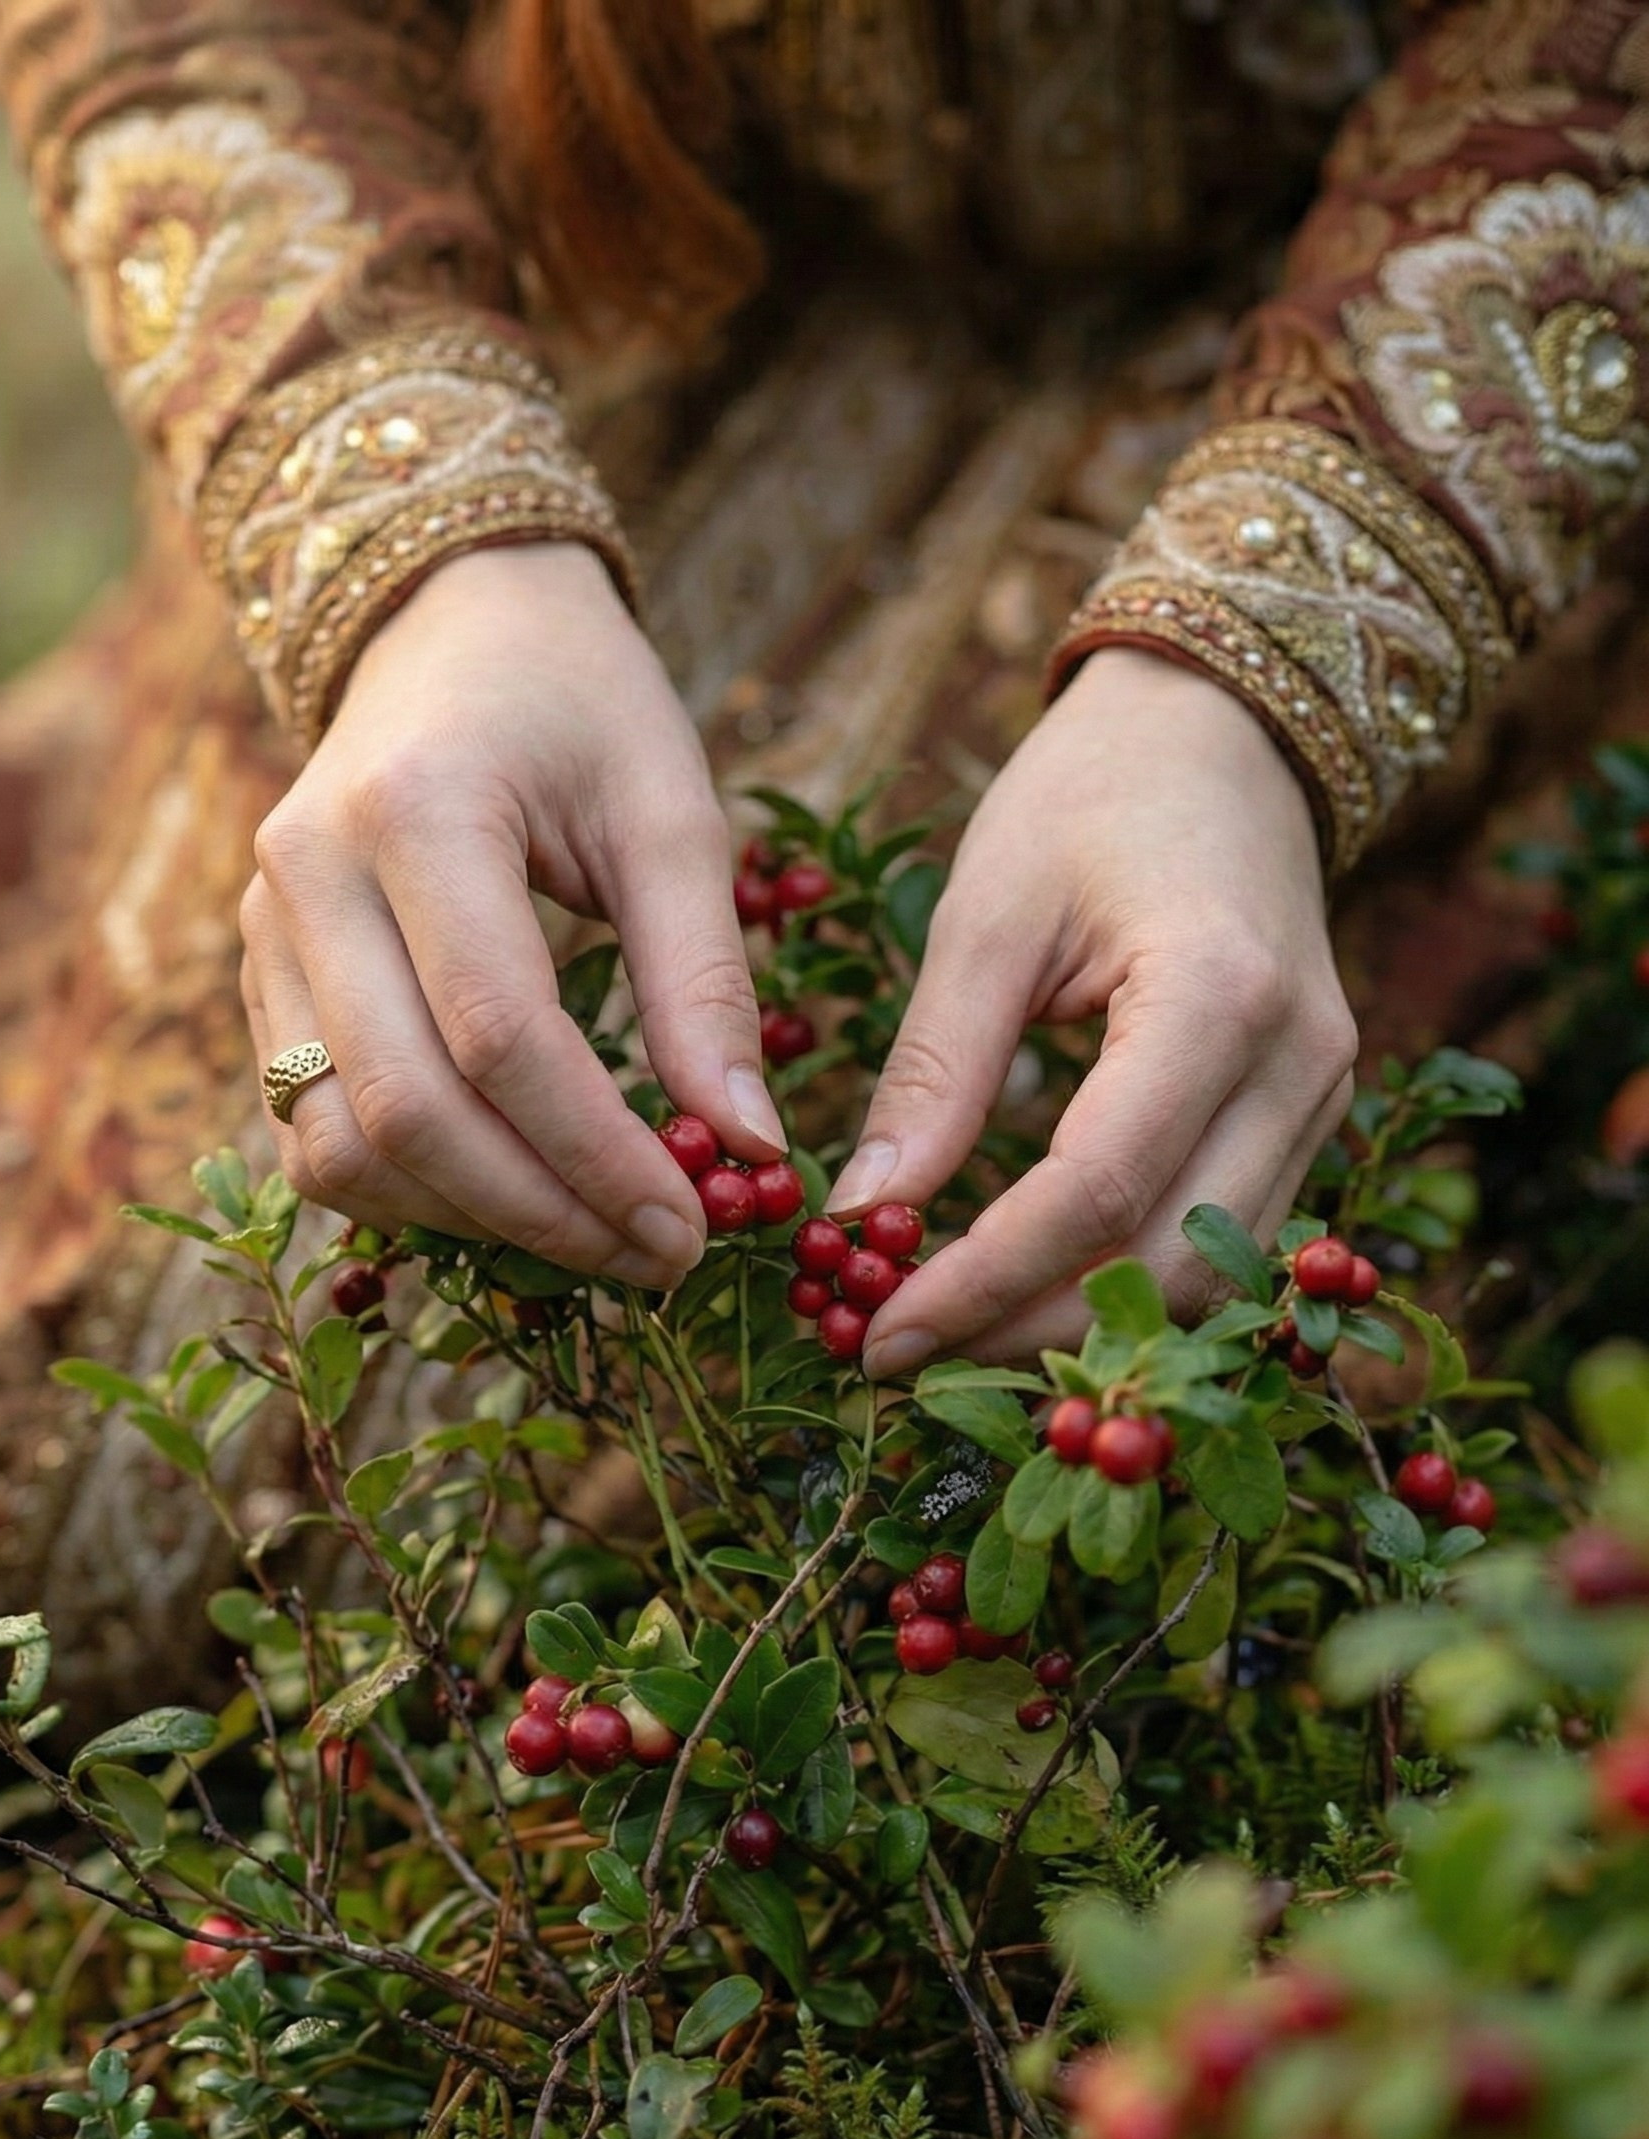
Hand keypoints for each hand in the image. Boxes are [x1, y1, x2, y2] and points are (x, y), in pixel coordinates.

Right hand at [239, 543, 783, 1283]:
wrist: (448, 623)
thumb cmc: (580, 705)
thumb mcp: (670, 811)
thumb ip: (706, 981)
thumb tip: (748, 1149)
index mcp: (416, 810)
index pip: (499, 1036)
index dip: (596, 1156)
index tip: (693, 1227)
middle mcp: (309, 875)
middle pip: (406, 1110)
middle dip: (541, 1213)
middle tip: (658, 1257)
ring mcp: (264, 933)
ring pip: (338, 1146)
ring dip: (469, 1220)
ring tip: (595, 1237)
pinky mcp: (261, 979)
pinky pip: (312, 1132)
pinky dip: (411, 1193)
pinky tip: (514, 1195)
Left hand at [837, 650, 1358, 1375]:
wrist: (1219, 733)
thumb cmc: (1089, 797)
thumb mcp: (989, 913)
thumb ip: (933, 1071)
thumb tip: (861, 1214)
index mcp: (1221, 997)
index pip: (1097, 1190)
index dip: (982, 1281)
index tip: (875, 1333)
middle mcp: (1303, 1064)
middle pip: (1168, 1262)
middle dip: (1027, 1330)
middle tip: (895, 1357)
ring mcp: (1325, 1097)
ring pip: (1207, 1273)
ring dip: (1077, 1325)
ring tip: (948, 1340)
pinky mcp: (1309, 1115)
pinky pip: (1222, 1235)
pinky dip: (1123, 1280)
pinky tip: (1027, 1291)